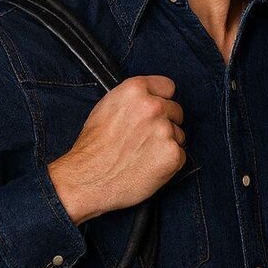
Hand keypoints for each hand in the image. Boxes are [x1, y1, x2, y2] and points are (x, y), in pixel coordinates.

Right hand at [48, 74, 185, 224]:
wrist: (87, 180)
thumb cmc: (92, 148)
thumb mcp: (105, 108)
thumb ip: (132, 101)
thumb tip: (148, 101)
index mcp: (135, 90)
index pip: (167, 87)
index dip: (161, 100)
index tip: (155, 112)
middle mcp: (153, 106)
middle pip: (176, 111)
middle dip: (165, 123)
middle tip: (146, 139)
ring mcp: (165, 130)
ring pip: (179, 135)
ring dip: (167, 145)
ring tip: (143, 156)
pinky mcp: (172, 154)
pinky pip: (180, 156)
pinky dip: (169, 164)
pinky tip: (149, 168)